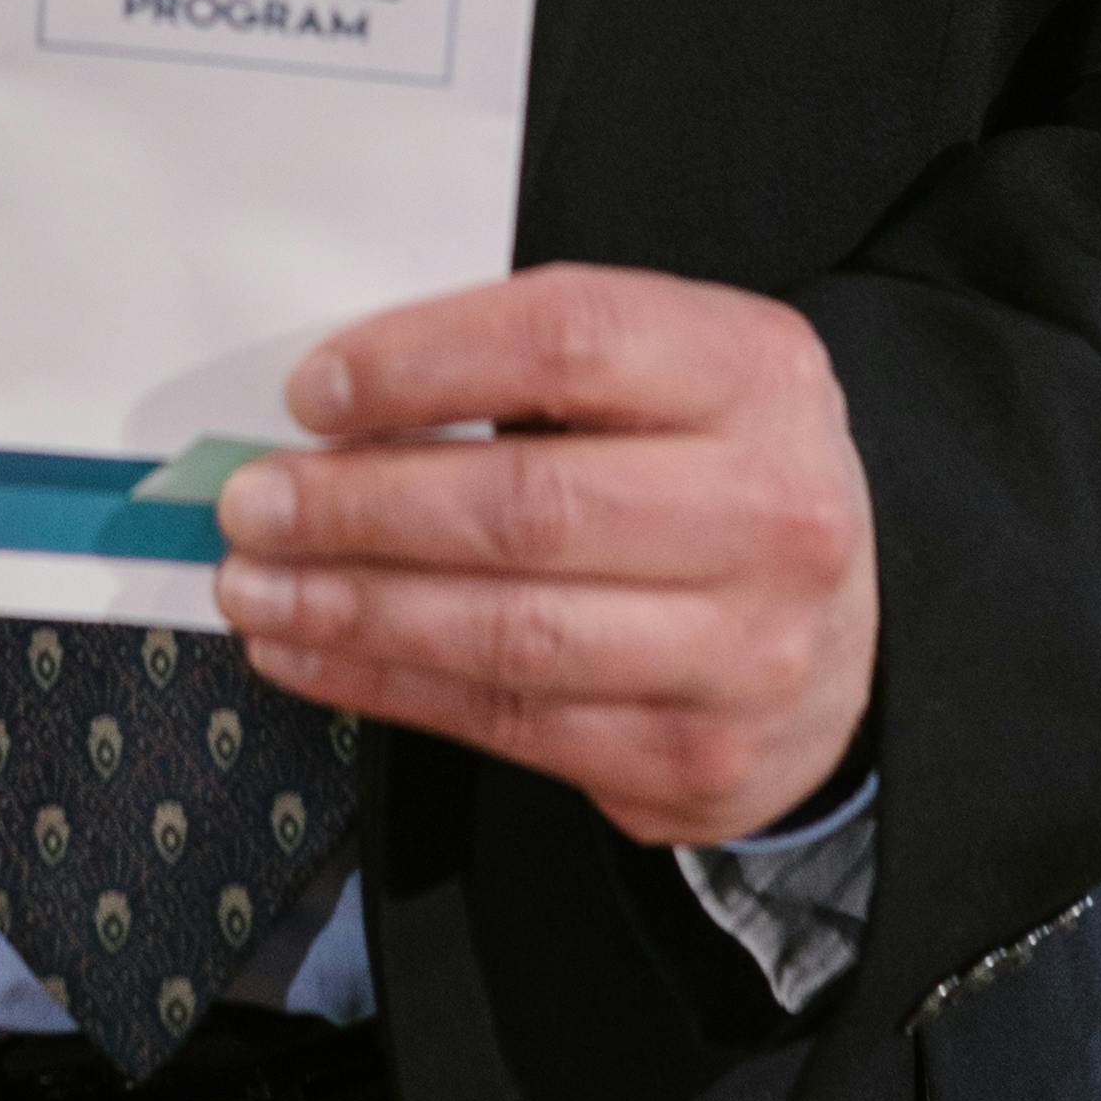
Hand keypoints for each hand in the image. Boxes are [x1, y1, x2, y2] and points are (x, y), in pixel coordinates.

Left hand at [211, 264, 874, 851]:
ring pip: (509, 632)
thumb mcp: (671, 377)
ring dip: (351, 610)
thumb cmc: (717, 480)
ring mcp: (742, 650)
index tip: (314, 391)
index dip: (421, 361)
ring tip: (257, 586)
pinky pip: (509, 724)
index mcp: (755, 373)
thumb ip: (531, 372)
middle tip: (254, 502)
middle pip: (527, 504)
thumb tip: (331, 413)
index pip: (568, 341)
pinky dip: (386, 687)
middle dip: (359, 506)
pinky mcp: (696, 760)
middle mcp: (770, 512)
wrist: (846, 640)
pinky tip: (312, 654)